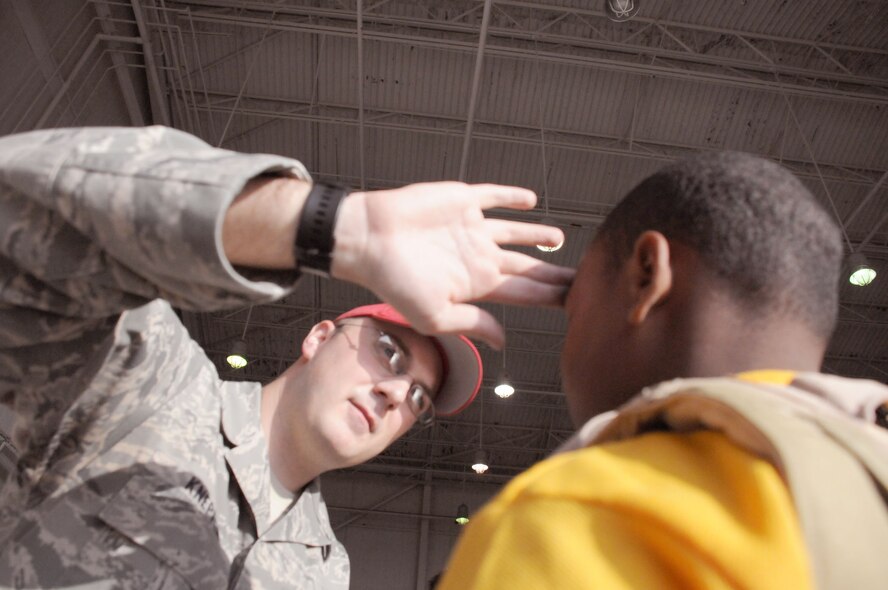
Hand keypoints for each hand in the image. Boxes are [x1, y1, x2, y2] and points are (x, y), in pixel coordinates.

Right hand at [331, 182, 574, 347]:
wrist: (369, 238)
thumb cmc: (395, 281)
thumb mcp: (435, 315)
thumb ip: (472, 325)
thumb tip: (503, 343)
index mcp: (477, 284)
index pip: (525, 292)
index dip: (551, 296)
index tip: (578, 301)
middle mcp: (479, 256)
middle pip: (527, 265)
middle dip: (554, 272)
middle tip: (583, 276)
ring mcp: (473, 228)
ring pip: (516, 232)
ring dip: (537, 234)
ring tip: (558, 238)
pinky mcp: (463, 201)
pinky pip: (494, 197)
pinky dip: (513, 197)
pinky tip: (530, 200)